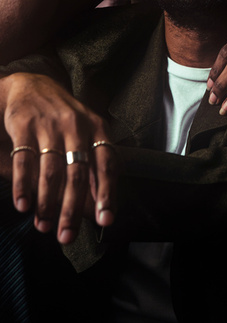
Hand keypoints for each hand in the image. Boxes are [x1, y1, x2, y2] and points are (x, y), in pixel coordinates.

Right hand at [1, 73, 117, 243]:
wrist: (32, 85)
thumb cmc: (65, 119)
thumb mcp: (87, 132)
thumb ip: (95, 164)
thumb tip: (101, 205)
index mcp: (97, 128)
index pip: (107, 163)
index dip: (107, 192)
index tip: (106, 220)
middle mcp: (76, 126)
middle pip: (77, 173)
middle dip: (72, 209)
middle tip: (67, 237)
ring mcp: (49, 125)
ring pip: (51, 171)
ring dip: (47, 203)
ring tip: (44, 226)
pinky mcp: (24, 125)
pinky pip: (24, 161)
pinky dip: (23, 186)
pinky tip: (23, 205)